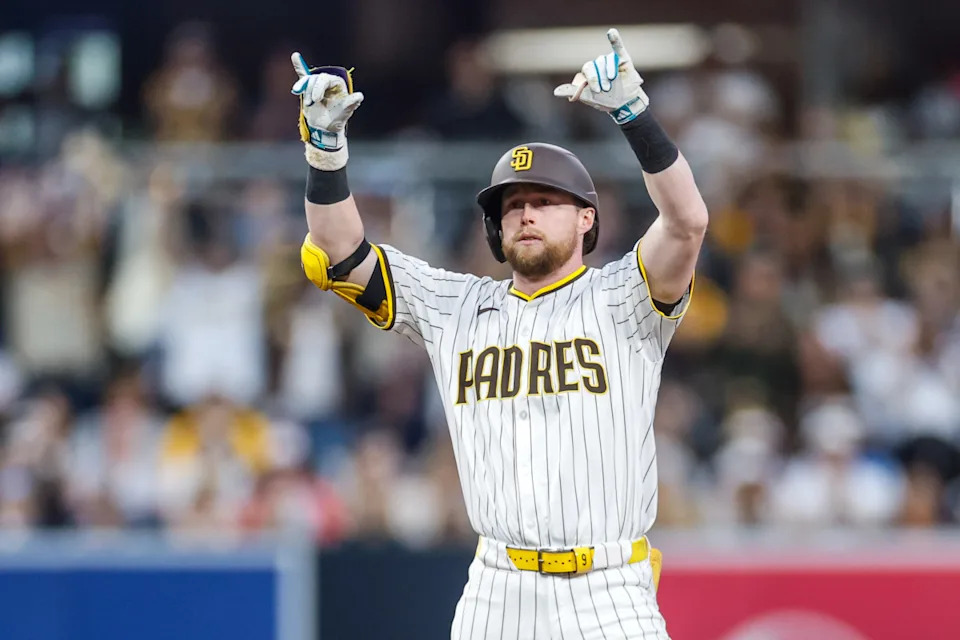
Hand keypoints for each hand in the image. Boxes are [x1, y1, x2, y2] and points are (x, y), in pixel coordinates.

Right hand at [291, 53, 363, 168]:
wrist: (325, 128)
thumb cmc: (337, 120)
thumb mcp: (344, 112)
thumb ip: (350, 103)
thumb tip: (359, 96)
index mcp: (338, 85)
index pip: (327, 79)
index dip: (319, 86)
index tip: (316, 99)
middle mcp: (328, 82)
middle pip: (317, 78)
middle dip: (312, 89)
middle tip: (311, 103)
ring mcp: (318, 85)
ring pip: (308, 81)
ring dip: (306, 91)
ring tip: (308, 104)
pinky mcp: (309, 89)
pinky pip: (304, 75)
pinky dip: (299, 66)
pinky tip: (295, 56)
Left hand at [553, 28, 648, 124]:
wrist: (624, 103)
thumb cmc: (605, 100)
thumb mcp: (587, 97)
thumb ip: (572, 92)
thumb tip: (555, 92)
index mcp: (589, 72)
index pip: (588, 68)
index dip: (592, 78)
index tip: (597, 90)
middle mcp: (599, 64)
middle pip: (596, 64)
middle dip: (600, 77)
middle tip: (606, 89)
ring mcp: (610, 61)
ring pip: (606, 60)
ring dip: (609, 71)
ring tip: (613, 81)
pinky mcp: (623, 59)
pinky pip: (618, 47)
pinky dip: (615, 39)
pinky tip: (611, 32)